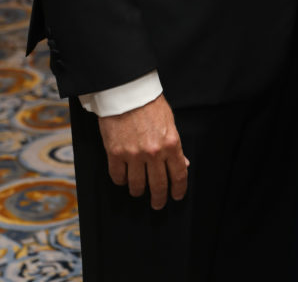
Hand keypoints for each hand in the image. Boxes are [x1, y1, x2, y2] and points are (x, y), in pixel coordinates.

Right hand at [98, 94, 188, 209]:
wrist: (126, 91)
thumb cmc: (149, 104)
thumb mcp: (169, 122)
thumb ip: (175, 146)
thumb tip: (182, 164)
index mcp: (171, 143)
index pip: (178, 175)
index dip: (178, 190)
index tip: (176, 196)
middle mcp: (153, 152)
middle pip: (158, 186)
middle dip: (158, 199)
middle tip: (157, 204)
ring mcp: (133, 155)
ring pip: (137, 186)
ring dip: (138, 191)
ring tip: (138, 190)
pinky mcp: (115, 153)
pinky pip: (118, 177)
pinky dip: (121, 181)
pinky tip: (124, 178)